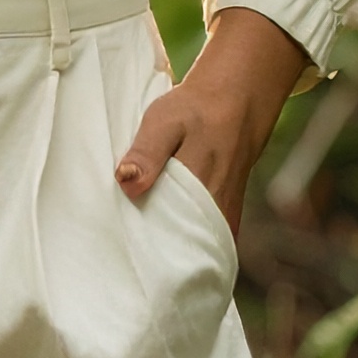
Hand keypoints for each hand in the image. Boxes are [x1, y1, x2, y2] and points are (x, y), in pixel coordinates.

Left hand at [113, 6, 308, 232]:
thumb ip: (147, 152)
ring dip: (169, 248)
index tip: (120, 246)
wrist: (236, 103)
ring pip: (192, 245)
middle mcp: (215, 212)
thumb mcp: (164, 121)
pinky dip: (184, 241)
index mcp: (196, 188)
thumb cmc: (195, 110)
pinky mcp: (228, 217)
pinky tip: (163, 235)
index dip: (143, 246)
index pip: (166, 234)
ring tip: (140, 247)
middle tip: (125, 250)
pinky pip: (204, 240)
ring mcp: (225, 218)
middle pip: (179, 247)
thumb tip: (126, 184)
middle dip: (154, 254)